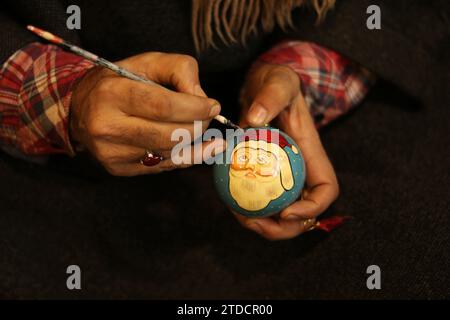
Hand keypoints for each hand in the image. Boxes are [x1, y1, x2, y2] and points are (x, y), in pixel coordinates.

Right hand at [70, 52, 224, 175]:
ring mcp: (111, 152)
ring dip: (195, 142)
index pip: (163, 106)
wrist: (81, 109)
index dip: (195, 108)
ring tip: (202, 127)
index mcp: (112, 94)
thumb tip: (201, 98)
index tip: (213, 106)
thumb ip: (179, 69)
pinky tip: (201, 147)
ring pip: (169, 153)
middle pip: (169, 134)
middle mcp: (108, 126)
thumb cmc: (119, 82)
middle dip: (199, 126)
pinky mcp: (118, 168)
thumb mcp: (146, 62)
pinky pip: (163, 166)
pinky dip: (187, 157)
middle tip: (208, 116)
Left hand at [236, 62, 338, 239]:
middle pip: (305, 213)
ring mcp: (283, 175)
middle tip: (254, 223)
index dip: (312, 208)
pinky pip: (262, 200)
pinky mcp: (265, 175)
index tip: (286, 212)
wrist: (262, 84)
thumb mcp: (278, 82)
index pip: (326, 189)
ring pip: (282, 213)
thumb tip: (255, 120)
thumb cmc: (276, 83)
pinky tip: (231, 204)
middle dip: (283, 228)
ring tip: (239, 217)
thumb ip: (271, 97)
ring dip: (264, 224)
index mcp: (311, 153)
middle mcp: (301, 169)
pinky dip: (249, 209)